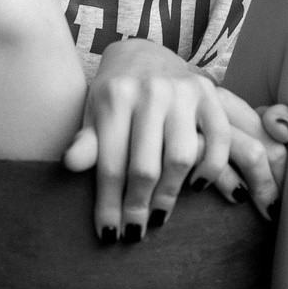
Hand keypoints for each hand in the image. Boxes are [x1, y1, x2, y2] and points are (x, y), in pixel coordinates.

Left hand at [61, 38, 287, 238]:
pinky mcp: (208, 94)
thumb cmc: (112, 95)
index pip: (110, 164)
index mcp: (113, 97)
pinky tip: (195, 187)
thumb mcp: (93, 115)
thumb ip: (87, 141)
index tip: (109, 234)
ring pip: (181, 157)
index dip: (109, 204)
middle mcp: (149, 92)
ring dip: (170, 194)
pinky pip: (218, 138)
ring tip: (158, 216)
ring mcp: (182, 91)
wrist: (141, 54)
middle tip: (134, 232)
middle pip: (145, 167)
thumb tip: (69, 165)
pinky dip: (211, 167)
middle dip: (137, 206)